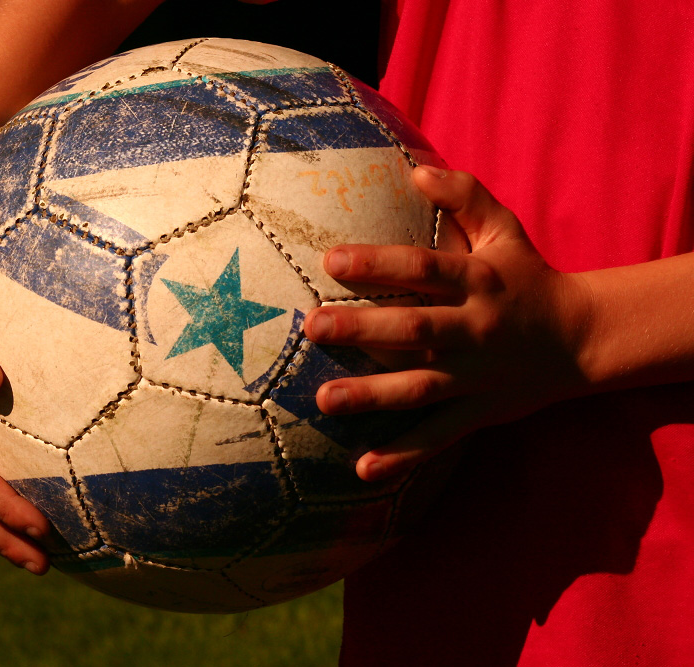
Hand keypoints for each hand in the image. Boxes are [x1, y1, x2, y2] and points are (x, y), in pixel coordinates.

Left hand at [303, 167, 592, 480]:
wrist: (582, 338)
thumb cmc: (528, 277)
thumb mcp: (505, 229)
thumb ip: (464, 196)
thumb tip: (415, 168)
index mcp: (478, 280)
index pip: (423, 268)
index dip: (379, 264)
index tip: (331, 261)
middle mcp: (474, 329)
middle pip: (415, 329)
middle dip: (363, 329)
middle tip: (312, 327)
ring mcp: (476, 376)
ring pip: (420, 388)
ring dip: (372, 397)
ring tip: (324, 400)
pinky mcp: (478, 413)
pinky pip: (438, 437)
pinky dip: (403, 456)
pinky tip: (363, 470)